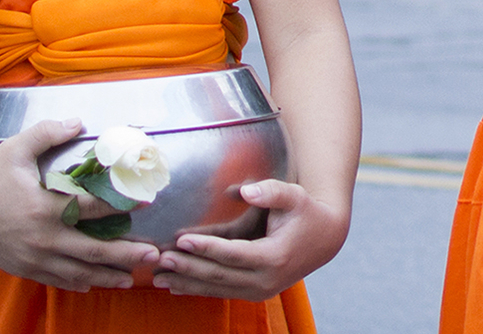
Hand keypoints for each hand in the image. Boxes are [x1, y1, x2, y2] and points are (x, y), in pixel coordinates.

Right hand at [0, 118, 158, 290]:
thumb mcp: (16, 148)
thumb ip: (49, 132)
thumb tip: (79, 122)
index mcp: (42, 208)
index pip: (91, 208)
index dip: (121, 205)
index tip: (145, 202)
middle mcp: (40, 238)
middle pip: (91, 250)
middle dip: (125, 254)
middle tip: (153, 256)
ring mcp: (31, 257)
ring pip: (76, 272)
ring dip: (106, 275)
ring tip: (132, 277)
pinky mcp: (21, 267)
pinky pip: (55, 279)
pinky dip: (77, 282)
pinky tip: (94, 283)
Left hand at [154, 179, 348, 299]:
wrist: (325, 240)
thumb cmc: (306, 212)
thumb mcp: (294, 195)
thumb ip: (271, 191)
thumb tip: (244, 190)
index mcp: (275, 256)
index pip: (233, 254)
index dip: (206, 247)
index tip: (181, 239)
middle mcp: (266, 280)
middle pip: (220, 275)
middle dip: (188, 268)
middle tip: (161, 260)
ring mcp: (260, 290)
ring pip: (217, 289)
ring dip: (186, 283)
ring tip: (158, 277)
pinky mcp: (254, 293)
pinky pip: (222, 292)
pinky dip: (197, 288)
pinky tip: (176, 285)